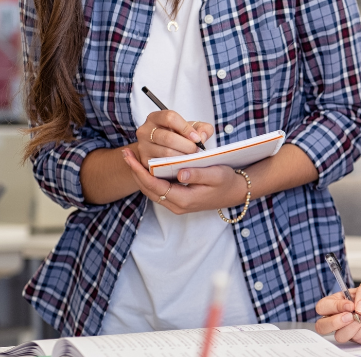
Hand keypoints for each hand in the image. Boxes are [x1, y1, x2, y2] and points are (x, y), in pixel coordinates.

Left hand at [122, 149, 248, 214]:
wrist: (235, 192)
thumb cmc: (227, 181)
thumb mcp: (216, 174)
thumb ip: (198, 174)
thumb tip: (180, 173)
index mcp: (184, 199)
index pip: (155, 186)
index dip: (140, 172)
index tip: (130, 158)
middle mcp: (177, 205)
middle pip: (148, 190)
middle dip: (134, 172)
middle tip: (125, 154)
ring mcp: (176, 205)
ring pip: (150, 191)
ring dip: (139, 176)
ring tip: (131, 159)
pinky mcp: (178, 200)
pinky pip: (157, 191)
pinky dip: (148, 179)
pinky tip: (145, 167)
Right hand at [134, 109, 212, 164]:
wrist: (167, 150)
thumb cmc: (180, 137)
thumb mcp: (193, 129)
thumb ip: (203, 129)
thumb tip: (202, 137)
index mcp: (156, 117)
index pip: (170, 118)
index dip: (186, 128)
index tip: (197, 138)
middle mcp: (145, 131)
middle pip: (168, 138)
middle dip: (187, 146)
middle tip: (196, 151)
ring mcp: (142, 146)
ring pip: (166, 153)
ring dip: (182, 157)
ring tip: (191, 157)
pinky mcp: (144, 161)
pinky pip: (161, 164)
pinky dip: (175, 165)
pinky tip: (183, 164)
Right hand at [315, 276, 360, 343]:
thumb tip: (357, 307)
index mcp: (339, 300)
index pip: (323, 307)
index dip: (333, 307)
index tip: (349, 304)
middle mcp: (341, 315)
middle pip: (322, 326)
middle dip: (334, 322)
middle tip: (350, 315)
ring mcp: (350, 327)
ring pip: (338, 335)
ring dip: (352, 326)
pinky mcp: (360, 336)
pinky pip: (355, 337)